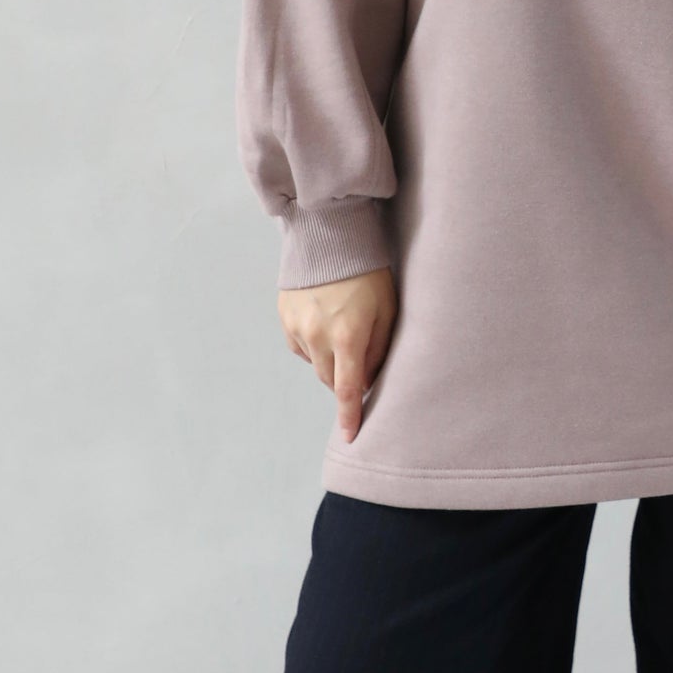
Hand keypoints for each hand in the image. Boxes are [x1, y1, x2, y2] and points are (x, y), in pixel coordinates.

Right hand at [279, 267, 397, 442]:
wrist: (330, 235)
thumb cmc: (369, 271)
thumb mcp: (387, 309)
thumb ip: (379, 349)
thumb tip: (369, 381)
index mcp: (348, 336)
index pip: (348, 389)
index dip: (349, 416)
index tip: (349, 438)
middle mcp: (318, 336)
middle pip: (330, 380)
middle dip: (344, 380)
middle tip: (359, 363)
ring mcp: (298, 327)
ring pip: (315, 364)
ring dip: (330, 360)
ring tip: (344, 330)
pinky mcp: (285, 317)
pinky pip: (300, 346)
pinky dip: (314, 344)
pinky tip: (325, 321)